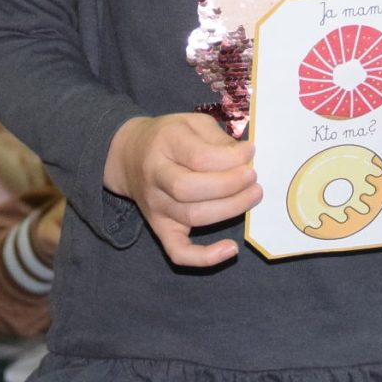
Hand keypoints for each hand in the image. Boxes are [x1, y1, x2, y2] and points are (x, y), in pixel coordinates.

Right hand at [104, 112, 258, 269]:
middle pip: (190, 189)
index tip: (250, 152)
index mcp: (164, 144)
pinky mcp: (160, 228)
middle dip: (230, 185)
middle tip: (253, 178)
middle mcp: (155, 176)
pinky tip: (231, 249)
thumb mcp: (191, 123)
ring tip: (252, 196)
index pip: (198, 156)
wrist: (128, 156)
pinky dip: (205, 258)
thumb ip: (217, 138)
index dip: (230, 158)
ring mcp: (156, 206)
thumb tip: (245, 157)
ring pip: (192, 216)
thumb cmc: (169, 138)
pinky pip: (178, 252)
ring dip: (229, 209)